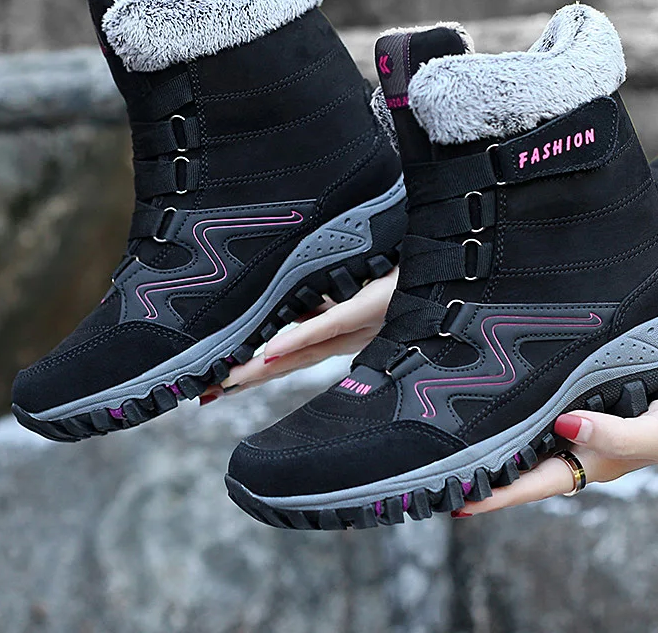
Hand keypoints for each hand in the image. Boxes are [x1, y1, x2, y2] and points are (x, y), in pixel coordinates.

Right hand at [200, 268, 396, 402]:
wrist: (449, 264)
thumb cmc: (407, 275)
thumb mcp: (360, 286)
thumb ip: (329, 300)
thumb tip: (297, 310)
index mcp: (343, 330)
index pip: (290, 353)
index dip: (256, 369)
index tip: (221, 383)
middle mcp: (346, 335)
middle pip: (288, 361)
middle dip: (248, 377)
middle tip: (208, 394)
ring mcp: (356, 324)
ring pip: (302, 351)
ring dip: (263, 367)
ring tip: (228, 381)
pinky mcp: (371, 305)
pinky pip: (330, 324)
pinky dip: (298, 339)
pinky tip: (270, 352)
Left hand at [455, 368, 657, 516]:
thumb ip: (616, 436)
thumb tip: (564, 426)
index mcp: (591, 463)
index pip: (530, 483)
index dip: (492, 493)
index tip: (453, 497)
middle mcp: (577, 445)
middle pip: (519, 460)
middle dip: (480, 466)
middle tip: (433, 463)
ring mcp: (577, 422)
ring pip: (526, 433)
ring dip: (493, 436)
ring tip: (449, 433)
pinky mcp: (581, 396)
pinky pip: (542, 404)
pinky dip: (518, 405)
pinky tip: (496, 395)